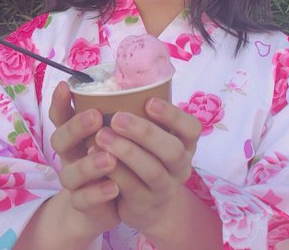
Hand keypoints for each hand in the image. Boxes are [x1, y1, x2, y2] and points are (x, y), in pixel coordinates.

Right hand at [49, 81, 120, 236]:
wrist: (109, 204)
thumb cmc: (117, 158)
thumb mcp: (119, 133)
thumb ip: (122, 114)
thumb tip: (143, 87)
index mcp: (77, 134)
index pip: (62, 115)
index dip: (60, 102)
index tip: (66, 86)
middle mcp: (71, 155)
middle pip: (60, 140)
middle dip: (76, 127)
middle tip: (96, 117)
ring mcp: (74, 181)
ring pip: (69, 173)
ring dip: (89, 164)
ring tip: (109, 158)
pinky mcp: (83, 204)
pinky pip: (83, 200)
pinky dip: (98, 194)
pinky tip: (114, 187)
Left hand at [93, 97, 201, 234]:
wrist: (145, 204)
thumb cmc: (146, 156)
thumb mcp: (154, 138)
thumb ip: (144, 116)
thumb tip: (121, 83)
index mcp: (186, 144)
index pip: (191, 128)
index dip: (173, 115)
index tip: (149, 101)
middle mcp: (181, 166)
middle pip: (172, 150)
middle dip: (144, 132)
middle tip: (117, 117)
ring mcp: (165, 188)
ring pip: (152, 170)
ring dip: (126, 151)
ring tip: (101, 136)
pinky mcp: (145, 204)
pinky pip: (131, 187)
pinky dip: (114, 171)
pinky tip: (97, 156)